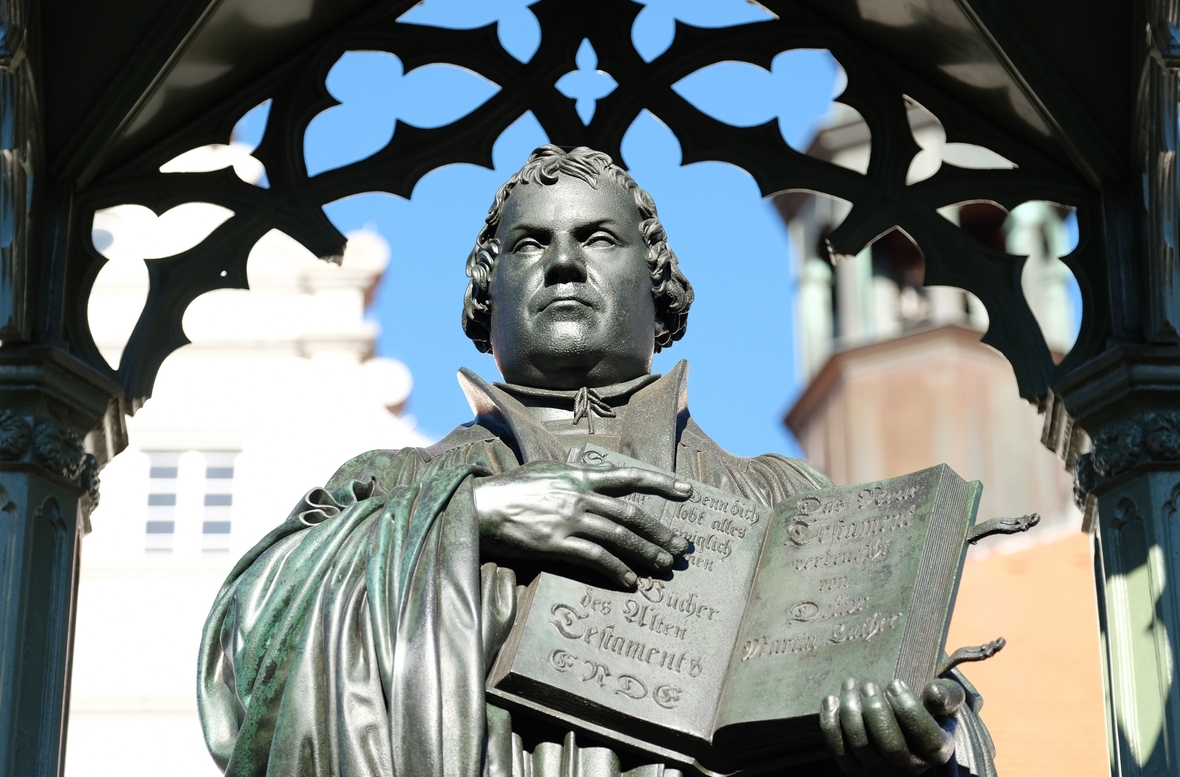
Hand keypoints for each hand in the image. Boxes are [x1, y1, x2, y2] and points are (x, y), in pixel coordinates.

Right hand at [472, 460, 691, 586]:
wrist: (482, 506)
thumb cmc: (511, 489)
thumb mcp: (545, 471)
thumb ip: (572, 476)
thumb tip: (591, 479)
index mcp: (580, 477)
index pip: (629, 478)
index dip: (661, 484)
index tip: (687, 492)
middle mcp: (580, 497)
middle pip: (631, 515)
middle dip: (660, 532)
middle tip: (681, 547)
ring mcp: (570, 521)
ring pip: (619, 538)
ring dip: (646, 554)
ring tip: (664, 566)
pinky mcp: (558, 544)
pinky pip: (596, 559)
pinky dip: (617, 570)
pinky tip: (630, 581)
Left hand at [819, 677, 964, 774]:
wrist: (909, 730)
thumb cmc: (930, 709)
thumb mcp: (949, 700)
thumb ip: (948, 694)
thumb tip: (933, 691)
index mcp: (937, 751)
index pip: (926, 738)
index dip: (909, 710)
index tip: (895, 683)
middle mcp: (910, 767)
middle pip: (891, 746)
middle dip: (876, 712)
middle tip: (869, 685)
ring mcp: (880, 771)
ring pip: (862, 746)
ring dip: (851, 712)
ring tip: (850, 684)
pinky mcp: (855, 770)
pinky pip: (839, 750)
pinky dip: (830, 724)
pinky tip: (832, 699)